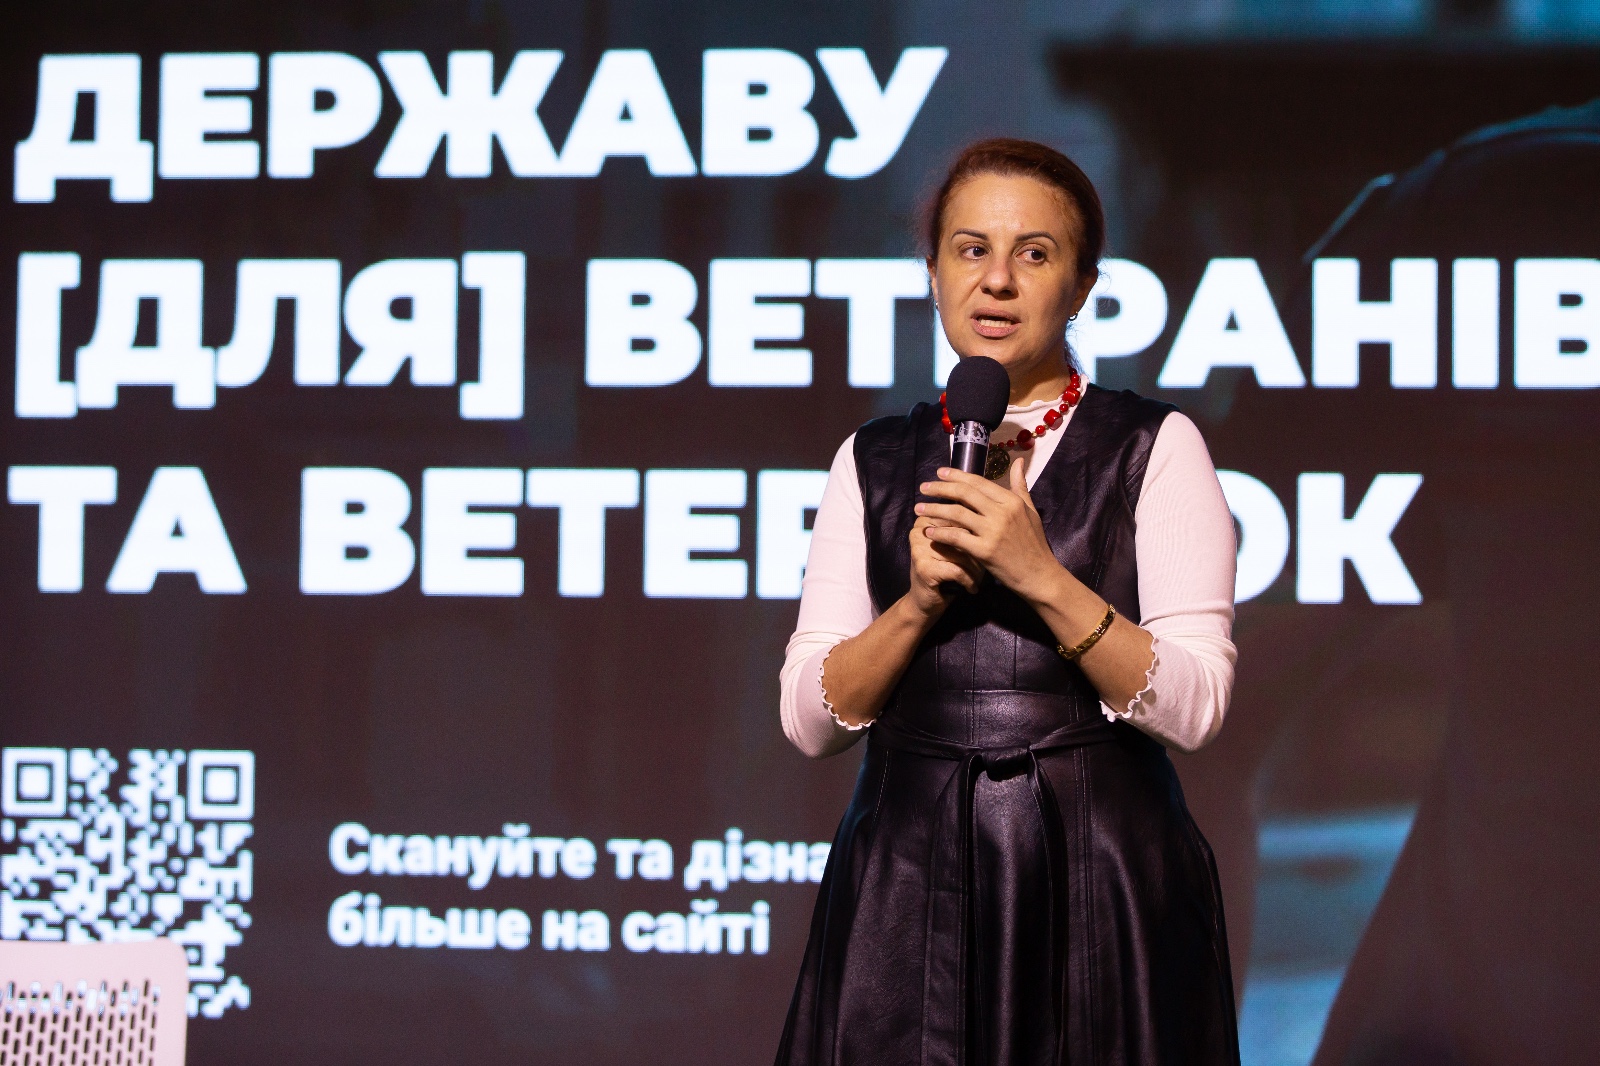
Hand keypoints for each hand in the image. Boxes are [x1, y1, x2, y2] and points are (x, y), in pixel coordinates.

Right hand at [905, 514, 984, 616]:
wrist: (924, 602)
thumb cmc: (945, 571)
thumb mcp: (954, 547)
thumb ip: (965, 530)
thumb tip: (992, 520)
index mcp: (927, 520)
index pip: (961, 517)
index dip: (977, 534)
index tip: (983, 548)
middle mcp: (921, 531)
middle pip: (962, 533)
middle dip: (978, 552)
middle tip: (985, 565)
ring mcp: (920, 548)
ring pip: (962, 553)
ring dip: (976, 569)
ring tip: (979, 578)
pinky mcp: (924, 568)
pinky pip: (958, 570)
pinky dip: (969, 581)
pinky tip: (972, 588)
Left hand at [914, 460, 1064, 604]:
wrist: (1039, 575)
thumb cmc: (1034, 543)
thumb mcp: (1030, 511)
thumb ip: (1020, 486)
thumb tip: (1018, 461)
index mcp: (1011, 501)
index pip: (978, 482)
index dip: (956, 476)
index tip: (939, 473)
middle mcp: (1002, 512)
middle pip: (964, 493)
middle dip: (940, 488)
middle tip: (923, 487)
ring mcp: (993, 531)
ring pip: (956, 513)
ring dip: (934, 509)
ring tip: (918, 508)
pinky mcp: (984, 550)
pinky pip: (956, 537)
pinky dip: (939, 534)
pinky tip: (928, 532)